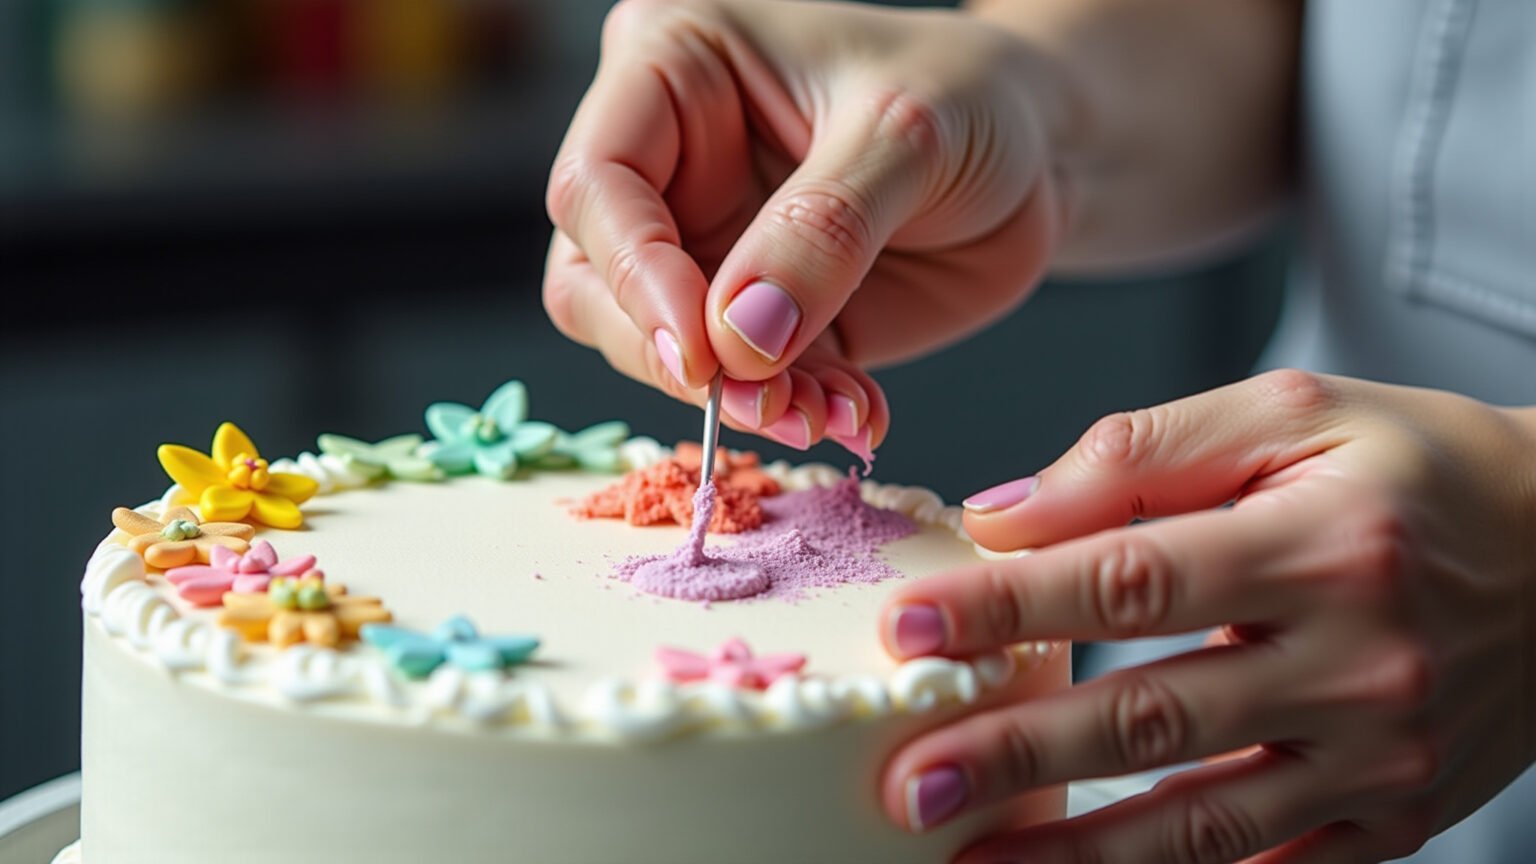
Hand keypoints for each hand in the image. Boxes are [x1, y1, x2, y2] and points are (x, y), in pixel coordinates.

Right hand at [543, 0, 1064, 451]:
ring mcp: (705, 242)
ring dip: (734, 401)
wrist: (1045, 151)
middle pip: (596, 279)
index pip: (597, 183)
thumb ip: (822, 230)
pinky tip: (857, 412)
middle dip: (674, 357)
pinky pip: (737, 386)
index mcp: (672, 65)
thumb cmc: (975, 96)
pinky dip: (791, 411)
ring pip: (654, 347)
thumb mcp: (908, 134)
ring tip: (827, 414)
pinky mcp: (752, 315)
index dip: (634, 275)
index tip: (702, 353)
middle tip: (763, 402)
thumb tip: (738, 339)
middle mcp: (668, 158)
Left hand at [877, 370, 1535, 862]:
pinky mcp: (1396, 815)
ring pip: (1202, 822)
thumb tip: (1004, 514)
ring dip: (1076, 852)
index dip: (1008, 608)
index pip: (1129, 578)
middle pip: (1151, 718)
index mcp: (1321, 544)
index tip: (908, 627)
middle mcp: (1356, 661)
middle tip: (909, 783)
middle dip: (1015, 757)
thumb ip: (1143, 451)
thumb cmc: (1422, 469)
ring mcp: (1380, 756)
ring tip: (969, 860)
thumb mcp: (1294, 413)